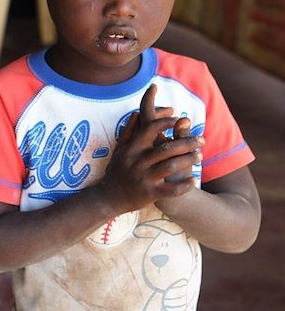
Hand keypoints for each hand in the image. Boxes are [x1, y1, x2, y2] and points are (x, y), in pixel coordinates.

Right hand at [99, 85, 203, 210]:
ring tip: (199, 155)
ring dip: (188, 160)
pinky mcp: (150, 194)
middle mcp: (138, 162)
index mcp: (131, 149)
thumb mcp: (119, 149)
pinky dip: (185, 185)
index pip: (150, 129)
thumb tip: (138, 112)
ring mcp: (144, 178)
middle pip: (167, 148)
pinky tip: (193, 180)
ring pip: (171, 166)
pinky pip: (172, 190)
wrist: (109, 198)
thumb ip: (129, 130)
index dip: (166, 122)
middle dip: (187, 142)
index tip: (179, 119)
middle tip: (201, 139)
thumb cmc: (117, 170)